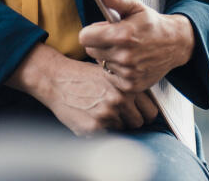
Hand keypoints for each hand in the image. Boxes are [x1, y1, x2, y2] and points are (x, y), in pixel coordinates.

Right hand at [5, 43, 158, 134]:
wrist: (57, 79)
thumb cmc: (83, 75)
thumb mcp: (111, 73)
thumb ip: (129, 88)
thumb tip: (146, 103)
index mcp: (127, 87)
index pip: (151, 111)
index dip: (143, 112)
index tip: (138, 112)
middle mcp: (120, 100)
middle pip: (139, 123)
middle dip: (130, 120)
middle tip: (117, 112)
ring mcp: (107, 114)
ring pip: (122, 130)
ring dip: (114, 124)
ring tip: (100, 111)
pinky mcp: (94, 127)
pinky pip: (107, 135)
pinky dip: (100, 129)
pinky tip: (91, 116)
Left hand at [78, 0, 195, 93]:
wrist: (175, 44)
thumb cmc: (151, 24)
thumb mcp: (135, 7)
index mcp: (122, 35)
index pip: (85, 37)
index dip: (91, 31)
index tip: (101, 29)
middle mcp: (124, 56)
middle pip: (90, 50)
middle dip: (99, 43)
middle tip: (115, 38)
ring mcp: (128, 73)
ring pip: (101, 63)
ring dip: (108, 56)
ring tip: (124, 49)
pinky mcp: (131, 85)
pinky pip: (109, 76)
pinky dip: (115, 70)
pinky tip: (128, 62)